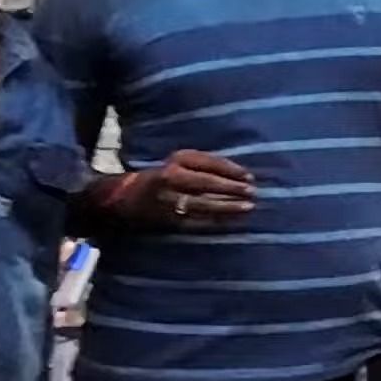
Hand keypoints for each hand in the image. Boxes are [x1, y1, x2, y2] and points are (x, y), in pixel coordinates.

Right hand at [111, 151, 254, 230]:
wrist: (128, 196)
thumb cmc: (166, 175)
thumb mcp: (182, 161)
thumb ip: (208, 165)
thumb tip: (242, 175)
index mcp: (177, 159)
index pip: (209, 163)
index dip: (231, 170)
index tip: (250, 177)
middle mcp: (171, 176)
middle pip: (206, 183)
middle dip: (232, 189)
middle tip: (252, 193)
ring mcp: (168, 199)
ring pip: (202, 203)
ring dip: (227, 207)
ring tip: (247, 208)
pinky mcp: (167, 217)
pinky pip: (195, 220)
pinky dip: (215, 221)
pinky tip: (230, 221)